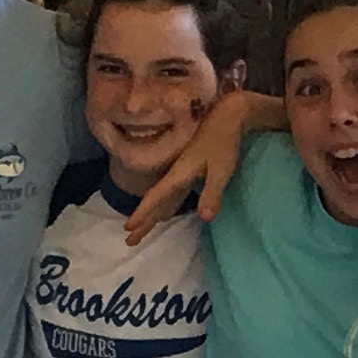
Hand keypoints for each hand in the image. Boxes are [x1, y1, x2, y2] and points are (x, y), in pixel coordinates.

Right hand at [128, 90, 284, 239]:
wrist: (228, 117)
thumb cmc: (224, 142)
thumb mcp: (222, 170)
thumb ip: (212, 193)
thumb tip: (204, 218)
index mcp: (179, 174)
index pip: (156, 197)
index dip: (143, 213)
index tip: (129, 227)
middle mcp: (175, 173)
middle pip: (154, 201)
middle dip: (142, 221)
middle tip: (129, 241)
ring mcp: (180, 171)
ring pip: (161, 198)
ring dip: (150, 215)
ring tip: (139, 232)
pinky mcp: (188, 169)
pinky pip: (169, 193)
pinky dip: (162, 206)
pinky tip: (162, 213)